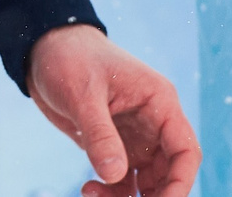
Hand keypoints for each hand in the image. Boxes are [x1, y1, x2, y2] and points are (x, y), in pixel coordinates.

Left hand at [25, 23, 199, 196]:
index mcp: (159, 102)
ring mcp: (134, 136)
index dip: (181, 183)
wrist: (45, 49)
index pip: (185, 150)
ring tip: (91, 195)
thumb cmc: (70, 59)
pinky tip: (88, 189)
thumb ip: (100, 135)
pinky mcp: (113, 145)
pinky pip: (122, 179)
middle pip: (168, 173)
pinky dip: (110, 192)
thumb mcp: (83, 95)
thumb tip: (115, 175)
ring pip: (146, 182)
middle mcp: (153, 122)